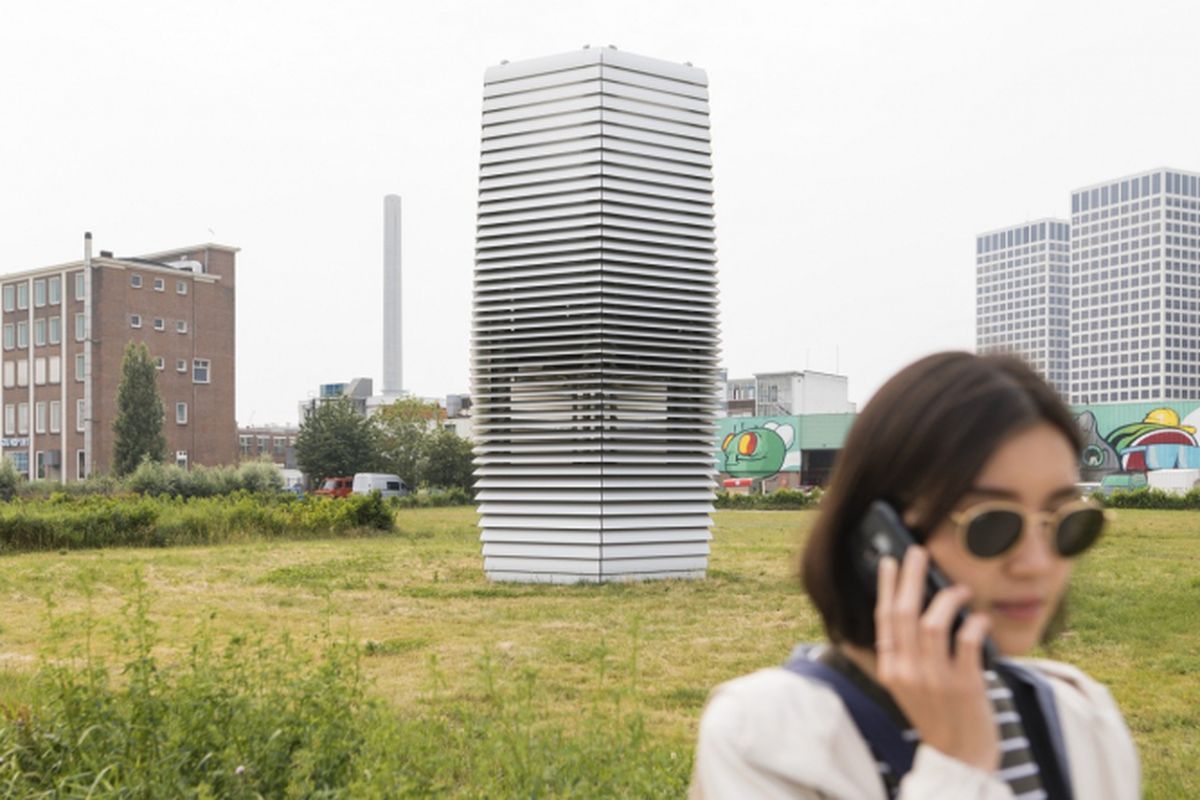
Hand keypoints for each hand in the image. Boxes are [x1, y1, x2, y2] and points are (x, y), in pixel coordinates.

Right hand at [873, 547, 998, 771]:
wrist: (960, 758)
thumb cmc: (939, 717)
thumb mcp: (910, 687)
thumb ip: (906, 655)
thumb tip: (915, 612)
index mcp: (890, 670)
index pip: (883, 619)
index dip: (886, 587)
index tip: (890, 561)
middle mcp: (907, 671)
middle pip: (904, 613)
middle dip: (910, 577)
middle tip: (918, 551)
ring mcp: (935, 678)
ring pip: (933, 623)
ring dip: (948, 598)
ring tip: (961, 588)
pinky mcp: (965, 684)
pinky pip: (967, 642)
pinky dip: (974, 623)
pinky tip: (980, 617)